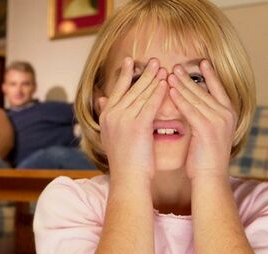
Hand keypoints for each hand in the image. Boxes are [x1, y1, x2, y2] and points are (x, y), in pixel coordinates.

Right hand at [98, 57, 167, 180]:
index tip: (130, 61)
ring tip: (162, 67)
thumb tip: (101, 99)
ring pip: (141, 94)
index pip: (116, 89)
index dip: (124, 74)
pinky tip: (166, 83)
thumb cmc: (124, 160)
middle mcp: (112, 115)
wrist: (128, 178)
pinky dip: (159, 92)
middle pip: (130, 88)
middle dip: (143, 73)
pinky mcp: (137, 125)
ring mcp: (123, 119)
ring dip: (153, 79)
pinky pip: (150, 104)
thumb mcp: (110, 134)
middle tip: (152, 60)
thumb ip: (107, 114)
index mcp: (106, 116)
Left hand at [167, 60, 236, 179]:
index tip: (201, 62)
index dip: (209, 75)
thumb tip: (190, 104)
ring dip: (181, 84)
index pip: (218, 88)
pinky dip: (180, 99)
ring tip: (170, 73)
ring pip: (196, 97)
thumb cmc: (203, 158)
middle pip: (204, 90)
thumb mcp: (206, 133)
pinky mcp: (207, 128)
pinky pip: (190, 109)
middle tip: (176, 65)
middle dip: (189, 77)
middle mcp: (225, 114)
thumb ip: (202, 117)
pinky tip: (170, 91)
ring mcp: (218, 120)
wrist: (209, 177)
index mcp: (228, 114)